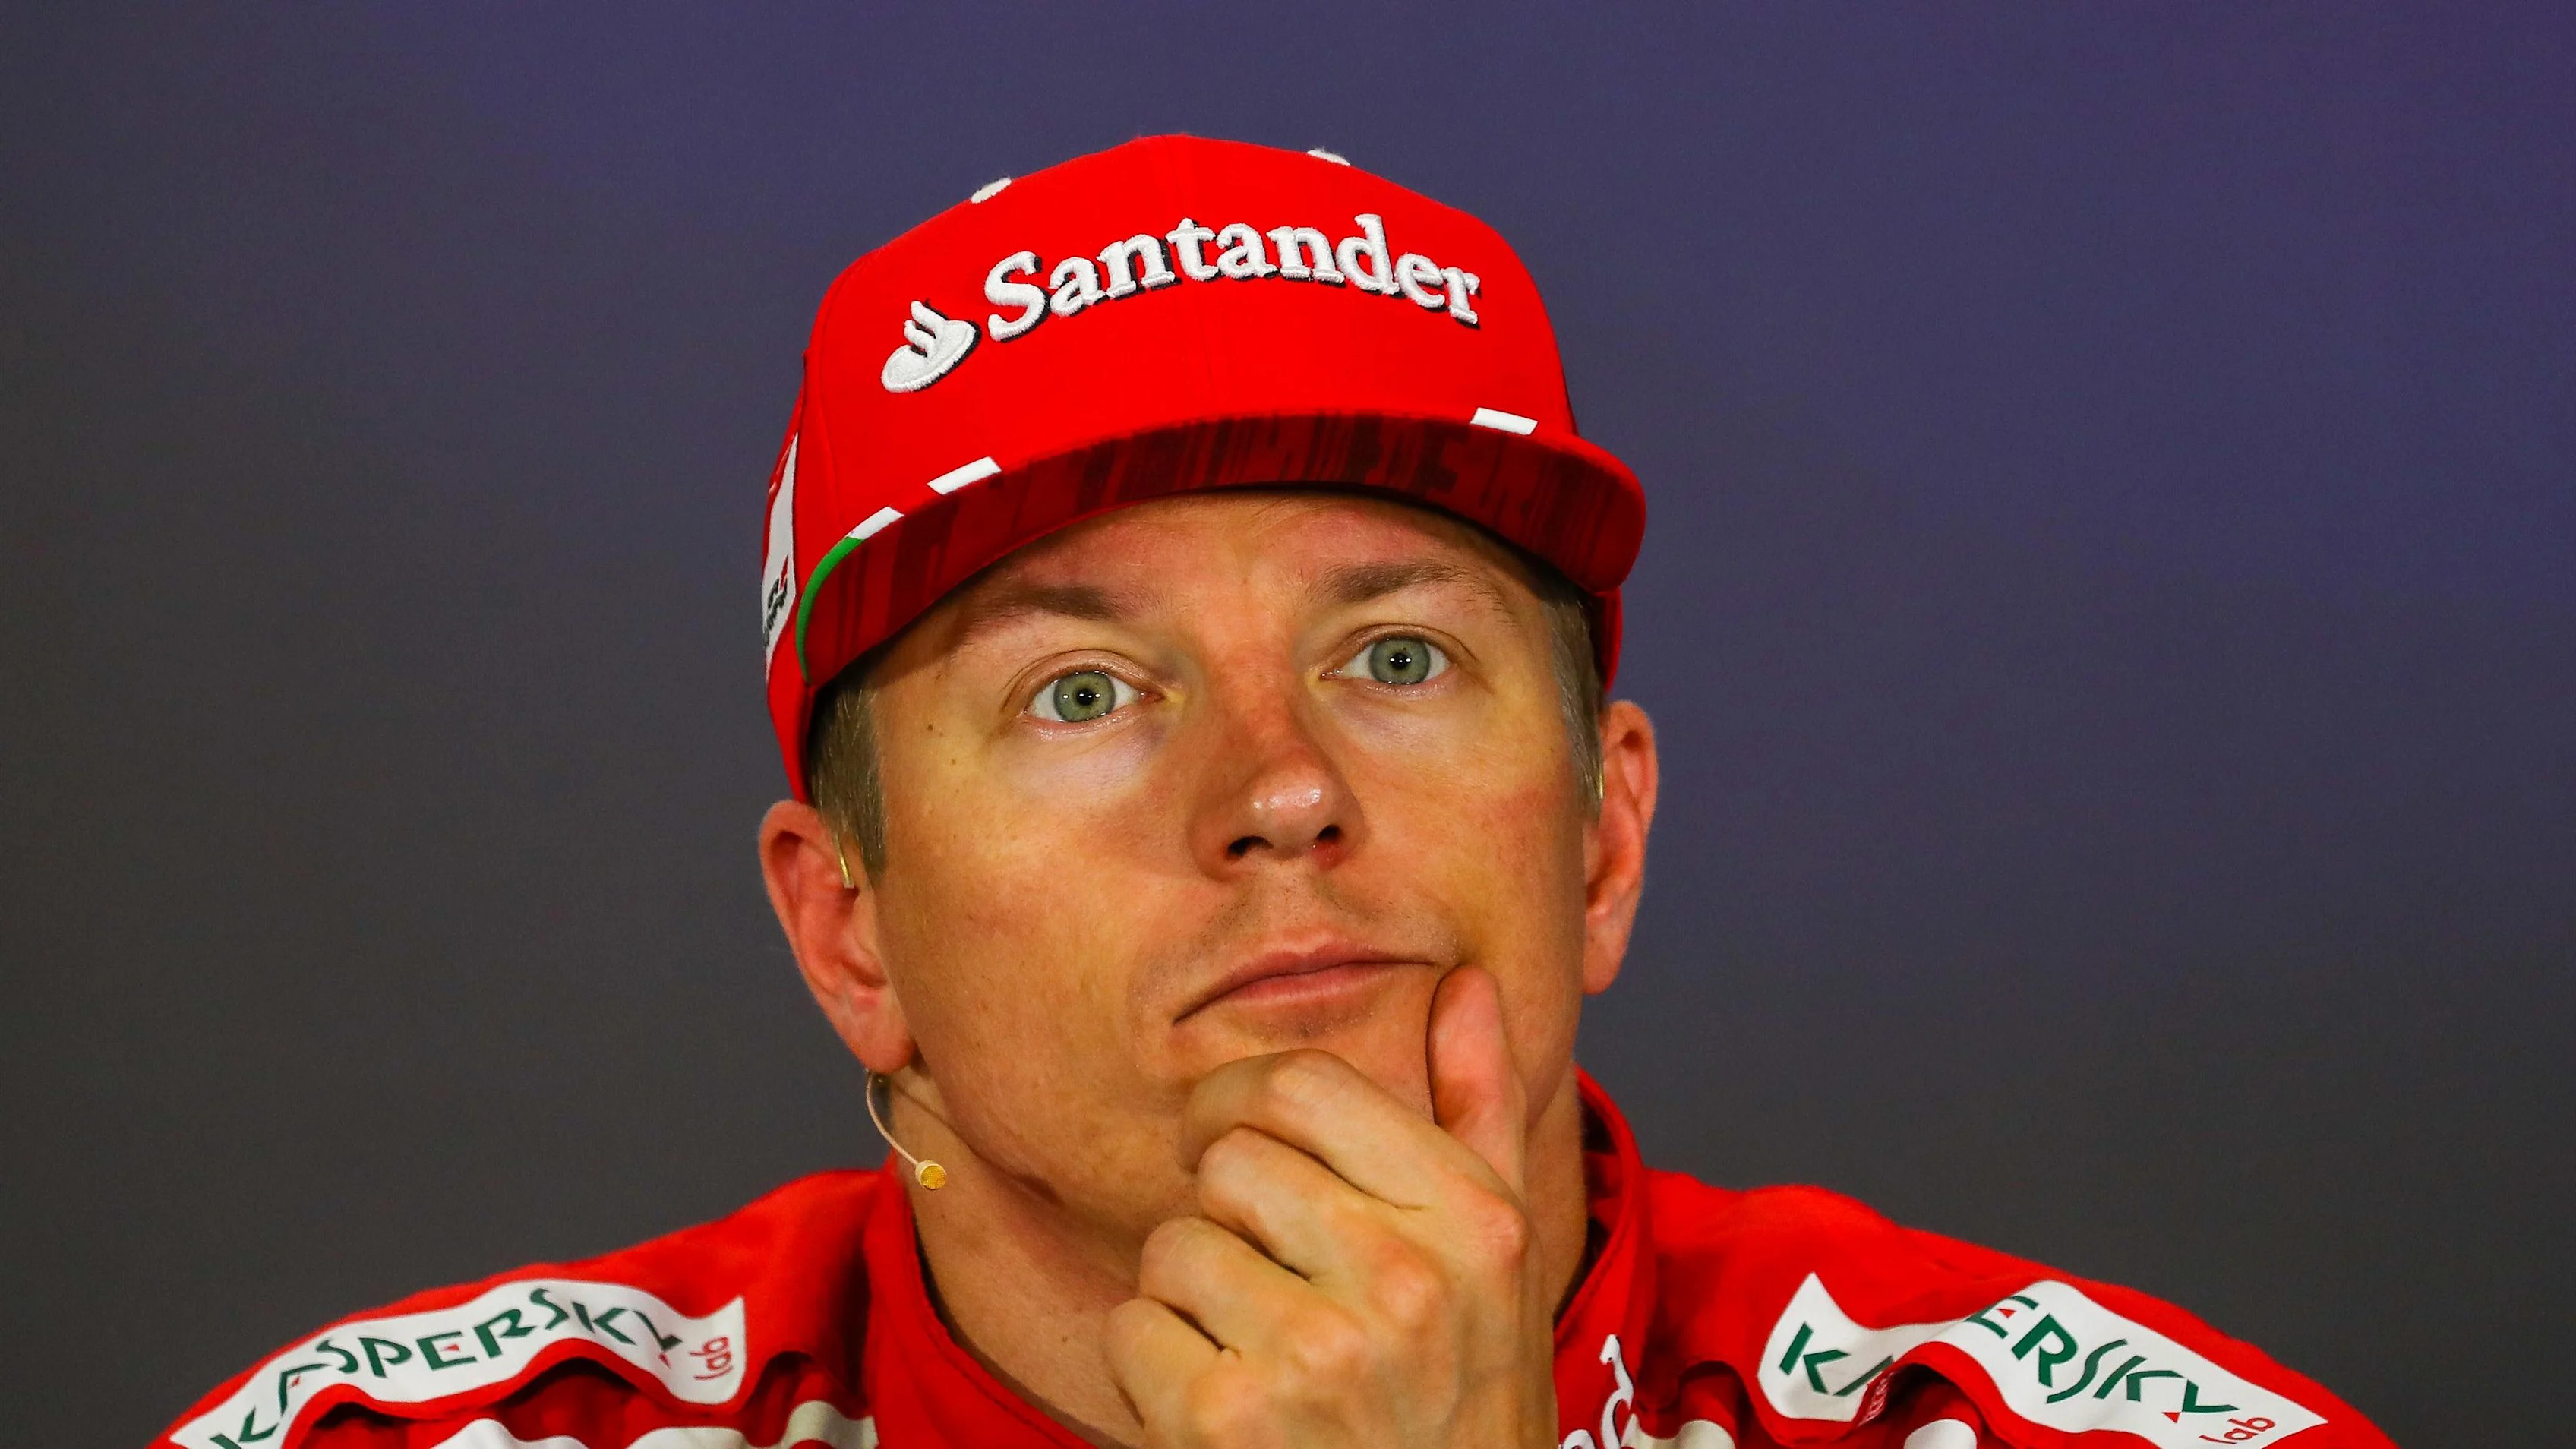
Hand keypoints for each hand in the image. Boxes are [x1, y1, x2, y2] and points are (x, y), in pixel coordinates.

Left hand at [1105, 967, 1556, 1448]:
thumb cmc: (1460, 1404)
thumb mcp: (1500, 1260)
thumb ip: (1479, 1110)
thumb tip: (1465, 986)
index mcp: (1471, 1219)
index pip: (1300, 1086)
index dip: (1238, 1104)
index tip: (1233, 1146)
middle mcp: (1404, 1277)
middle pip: (1225, 1161)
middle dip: (1225, 1218)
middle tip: (1269, 1289)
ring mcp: (1315, 1352)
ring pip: (1172, 1244)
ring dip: (1190, 1302)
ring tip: (1256, 1359)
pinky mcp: (1226, 1418)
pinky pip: (1134, 1327)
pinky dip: (1155, 1372)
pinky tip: (1222, 1413)